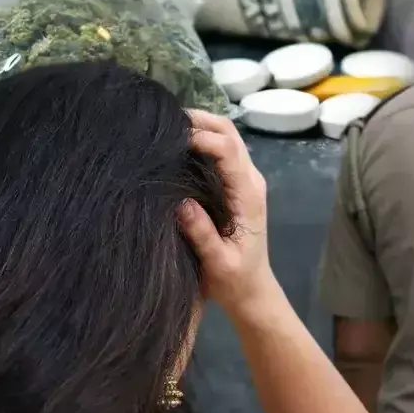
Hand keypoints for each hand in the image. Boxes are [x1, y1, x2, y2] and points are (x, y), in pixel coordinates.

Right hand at [177, 109, 274, 311]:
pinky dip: (201, 141)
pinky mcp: (236, 185)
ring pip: (226, 138)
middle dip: (199, 121)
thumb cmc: (235, 280)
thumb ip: (202, 234)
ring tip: (164, 130)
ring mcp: (245, 180)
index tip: (169, 139)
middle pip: (228, 133)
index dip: (200, 137)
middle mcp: (250, 180)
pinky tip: (175, 146)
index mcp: (248, 194)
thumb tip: (182, 203)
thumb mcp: (218, 263)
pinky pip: (220, 152)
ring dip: (199, 127)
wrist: (252, 291)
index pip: (228, 150)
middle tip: (162, 122)